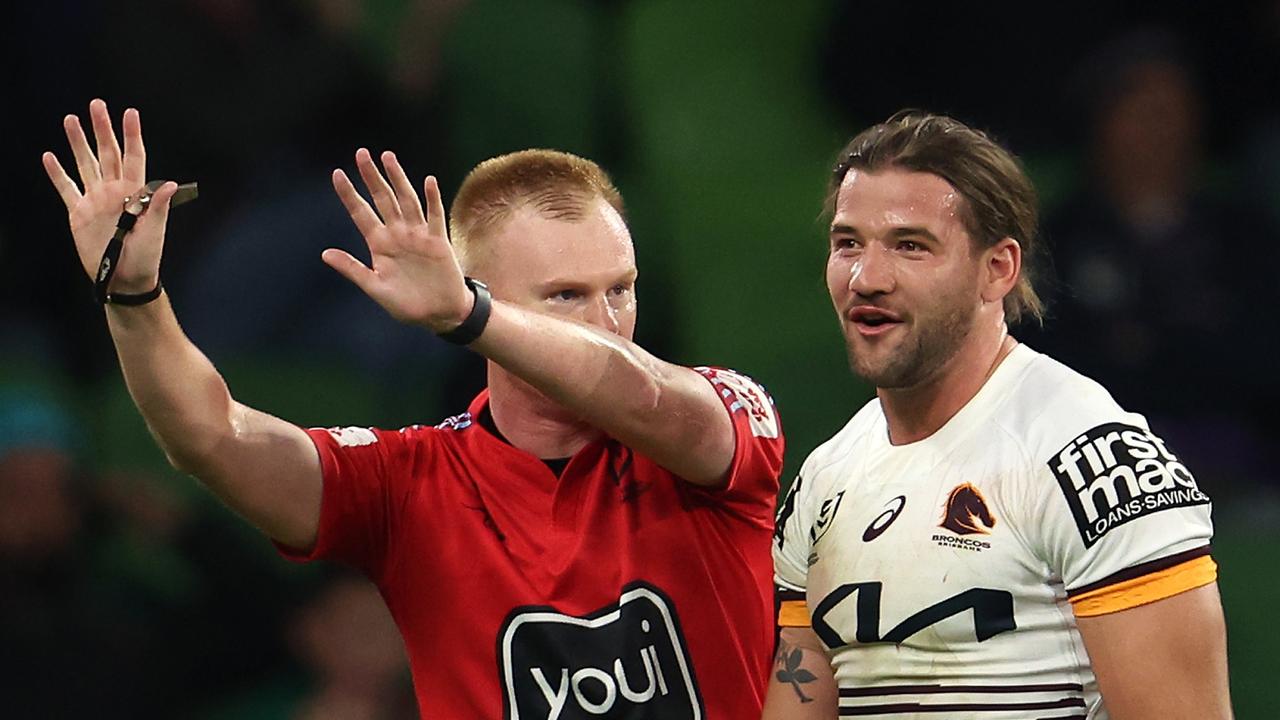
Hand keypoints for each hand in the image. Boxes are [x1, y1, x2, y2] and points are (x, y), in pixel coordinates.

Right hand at [42, 99, 177, 294]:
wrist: (124, 280)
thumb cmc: (145, 258)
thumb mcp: (154, 232)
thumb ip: (158, 207)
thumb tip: (172, 185)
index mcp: (135, 193)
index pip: (134, 157)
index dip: (132, 135)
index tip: (130, 112)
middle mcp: (115, 191)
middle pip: (107, 153)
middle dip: (102, 129)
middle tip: (96, 104)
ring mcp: (96, 201)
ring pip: (85, 164)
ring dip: (78, 143)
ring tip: (70, 119)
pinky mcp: (79, 214)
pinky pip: (66, 189)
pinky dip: (57, 174)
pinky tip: (49, 156)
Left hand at [325, 149, 472, 332]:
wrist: (439, 314)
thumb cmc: (406, 304)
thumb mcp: (375, 288)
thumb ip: (352, 269)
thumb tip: (325, 254)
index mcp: (379, 245)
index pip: (361, 213)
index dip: (349, 194)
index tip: (337, 174)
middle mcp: (397, 234)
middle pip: (383, 199)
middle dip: (372, 177)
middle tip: (361, 153)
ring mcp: (418, 235)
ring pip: (406, 200)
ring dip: (398, 179)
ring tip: (388, 157)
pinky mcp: (438, 241)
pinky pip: (434, 216)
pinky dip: (432, 198)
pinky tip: (428, 181)